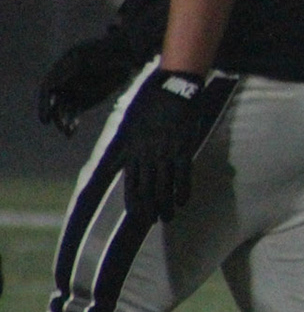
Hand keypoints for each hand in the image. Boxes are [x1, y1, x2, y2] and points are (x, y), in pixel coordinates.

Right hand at [39, 28, 143, 135]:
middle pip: (53, 100)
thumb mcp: (98, 54)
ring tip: (67, 131)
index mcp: (63, 66)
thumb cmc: (113, 51)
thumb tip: (73, 75)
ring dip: (61, 122)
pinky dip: (70, 124)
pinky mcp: (84, 101)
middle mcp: (65, 80)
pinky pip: (72, 115)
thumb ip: (85, 65)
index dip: (44, 99)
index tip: (46, 110)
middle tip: (53, 122)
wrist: (126, 55)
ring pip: (61, 110)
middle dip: (52, 112)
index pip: (48, 85)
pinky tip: (70, 132)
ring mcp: (74, 91)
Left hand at [118, 69, 210, 223]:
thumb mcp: (131, 127)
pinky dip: (183, 189)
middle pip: (148, 188)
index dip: (136, 202)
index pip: (132, 184)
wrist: (174, 90)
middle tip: (157, 221)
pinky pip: (183, 174)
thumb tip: (112, 166)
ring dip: (167, 203)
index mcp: (133, 151)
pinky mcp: (183, 148)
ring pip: (165, 185)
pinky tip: (184, 200)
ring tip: (170, 216)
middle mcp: (148, 155)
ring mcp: (166, 152)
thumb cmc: (152, 107)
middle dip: (152, 208)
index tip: (140, 217)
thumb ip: (123, 149)